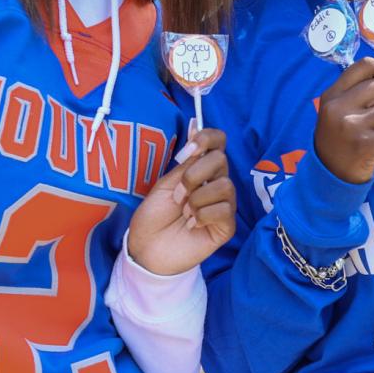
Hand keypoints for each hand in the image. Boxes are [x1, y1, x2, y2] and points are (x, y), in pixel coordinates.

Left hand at [127, 128, 236, 275]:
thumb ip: (186, 160)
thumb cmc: (154, 215)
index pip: (218, 141)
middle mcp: (216, 182)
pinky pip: (224, 210)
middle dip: (193, 176)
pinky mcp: (227, 226)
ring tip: (184, 213)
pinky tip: (192, 225)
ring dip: (196, 200)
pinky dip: (202, 216)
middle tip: (177, 195)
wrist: (147, 248)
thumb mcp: (166, 182)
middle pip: (221, 160)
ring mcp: (224, 204)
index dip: (206, 139)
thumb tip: (194, 124)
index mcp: (202, 169)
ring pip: (224, 186)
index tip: (187, 152)